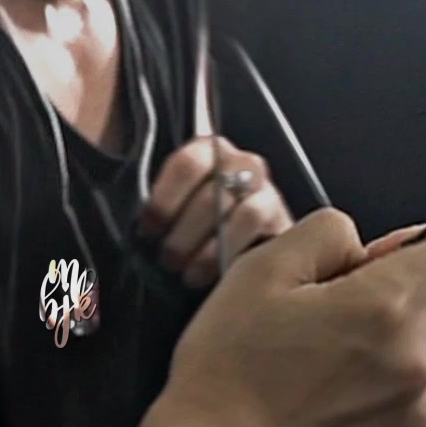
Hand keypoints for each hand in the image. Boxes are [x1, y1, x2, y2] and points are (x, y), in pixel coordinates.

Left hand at [141, 137, 292, 286]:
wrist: (240, 246)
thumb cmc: (192, 225)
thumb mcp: (173, 206)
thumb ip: (160, 205)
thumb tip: (142, 227)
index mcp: (208, 150)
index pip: (188, 163)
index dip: (164, 200)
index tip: (149, 230)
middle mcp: (242, 162)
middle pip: (211, 195)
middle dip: (183, 235)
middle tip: (167, 260)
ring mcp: (267, 189)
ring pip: (242, 215)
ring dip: (208, 250)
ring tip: (188, 274)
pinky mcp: (283, 219)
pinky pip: (261, 236)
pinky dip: (233, 255)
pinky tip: (216, 275)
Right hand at [160, 209, 425, 426]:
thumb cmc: (229, 364)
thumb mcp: (262, 268)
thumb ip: (326, 232)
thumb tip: (361, 243)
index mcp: (386, 305)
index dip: (410, 243)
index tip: (366, 262)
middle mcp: (416, 360)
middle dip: (397, 293)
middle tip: (327, 313)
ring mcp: (414, 415)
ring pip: (420, 353)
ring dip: (385, 347)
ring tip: (315, 366)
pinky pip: (406, 404)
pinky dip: (376, 395)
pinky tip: (321, 404)